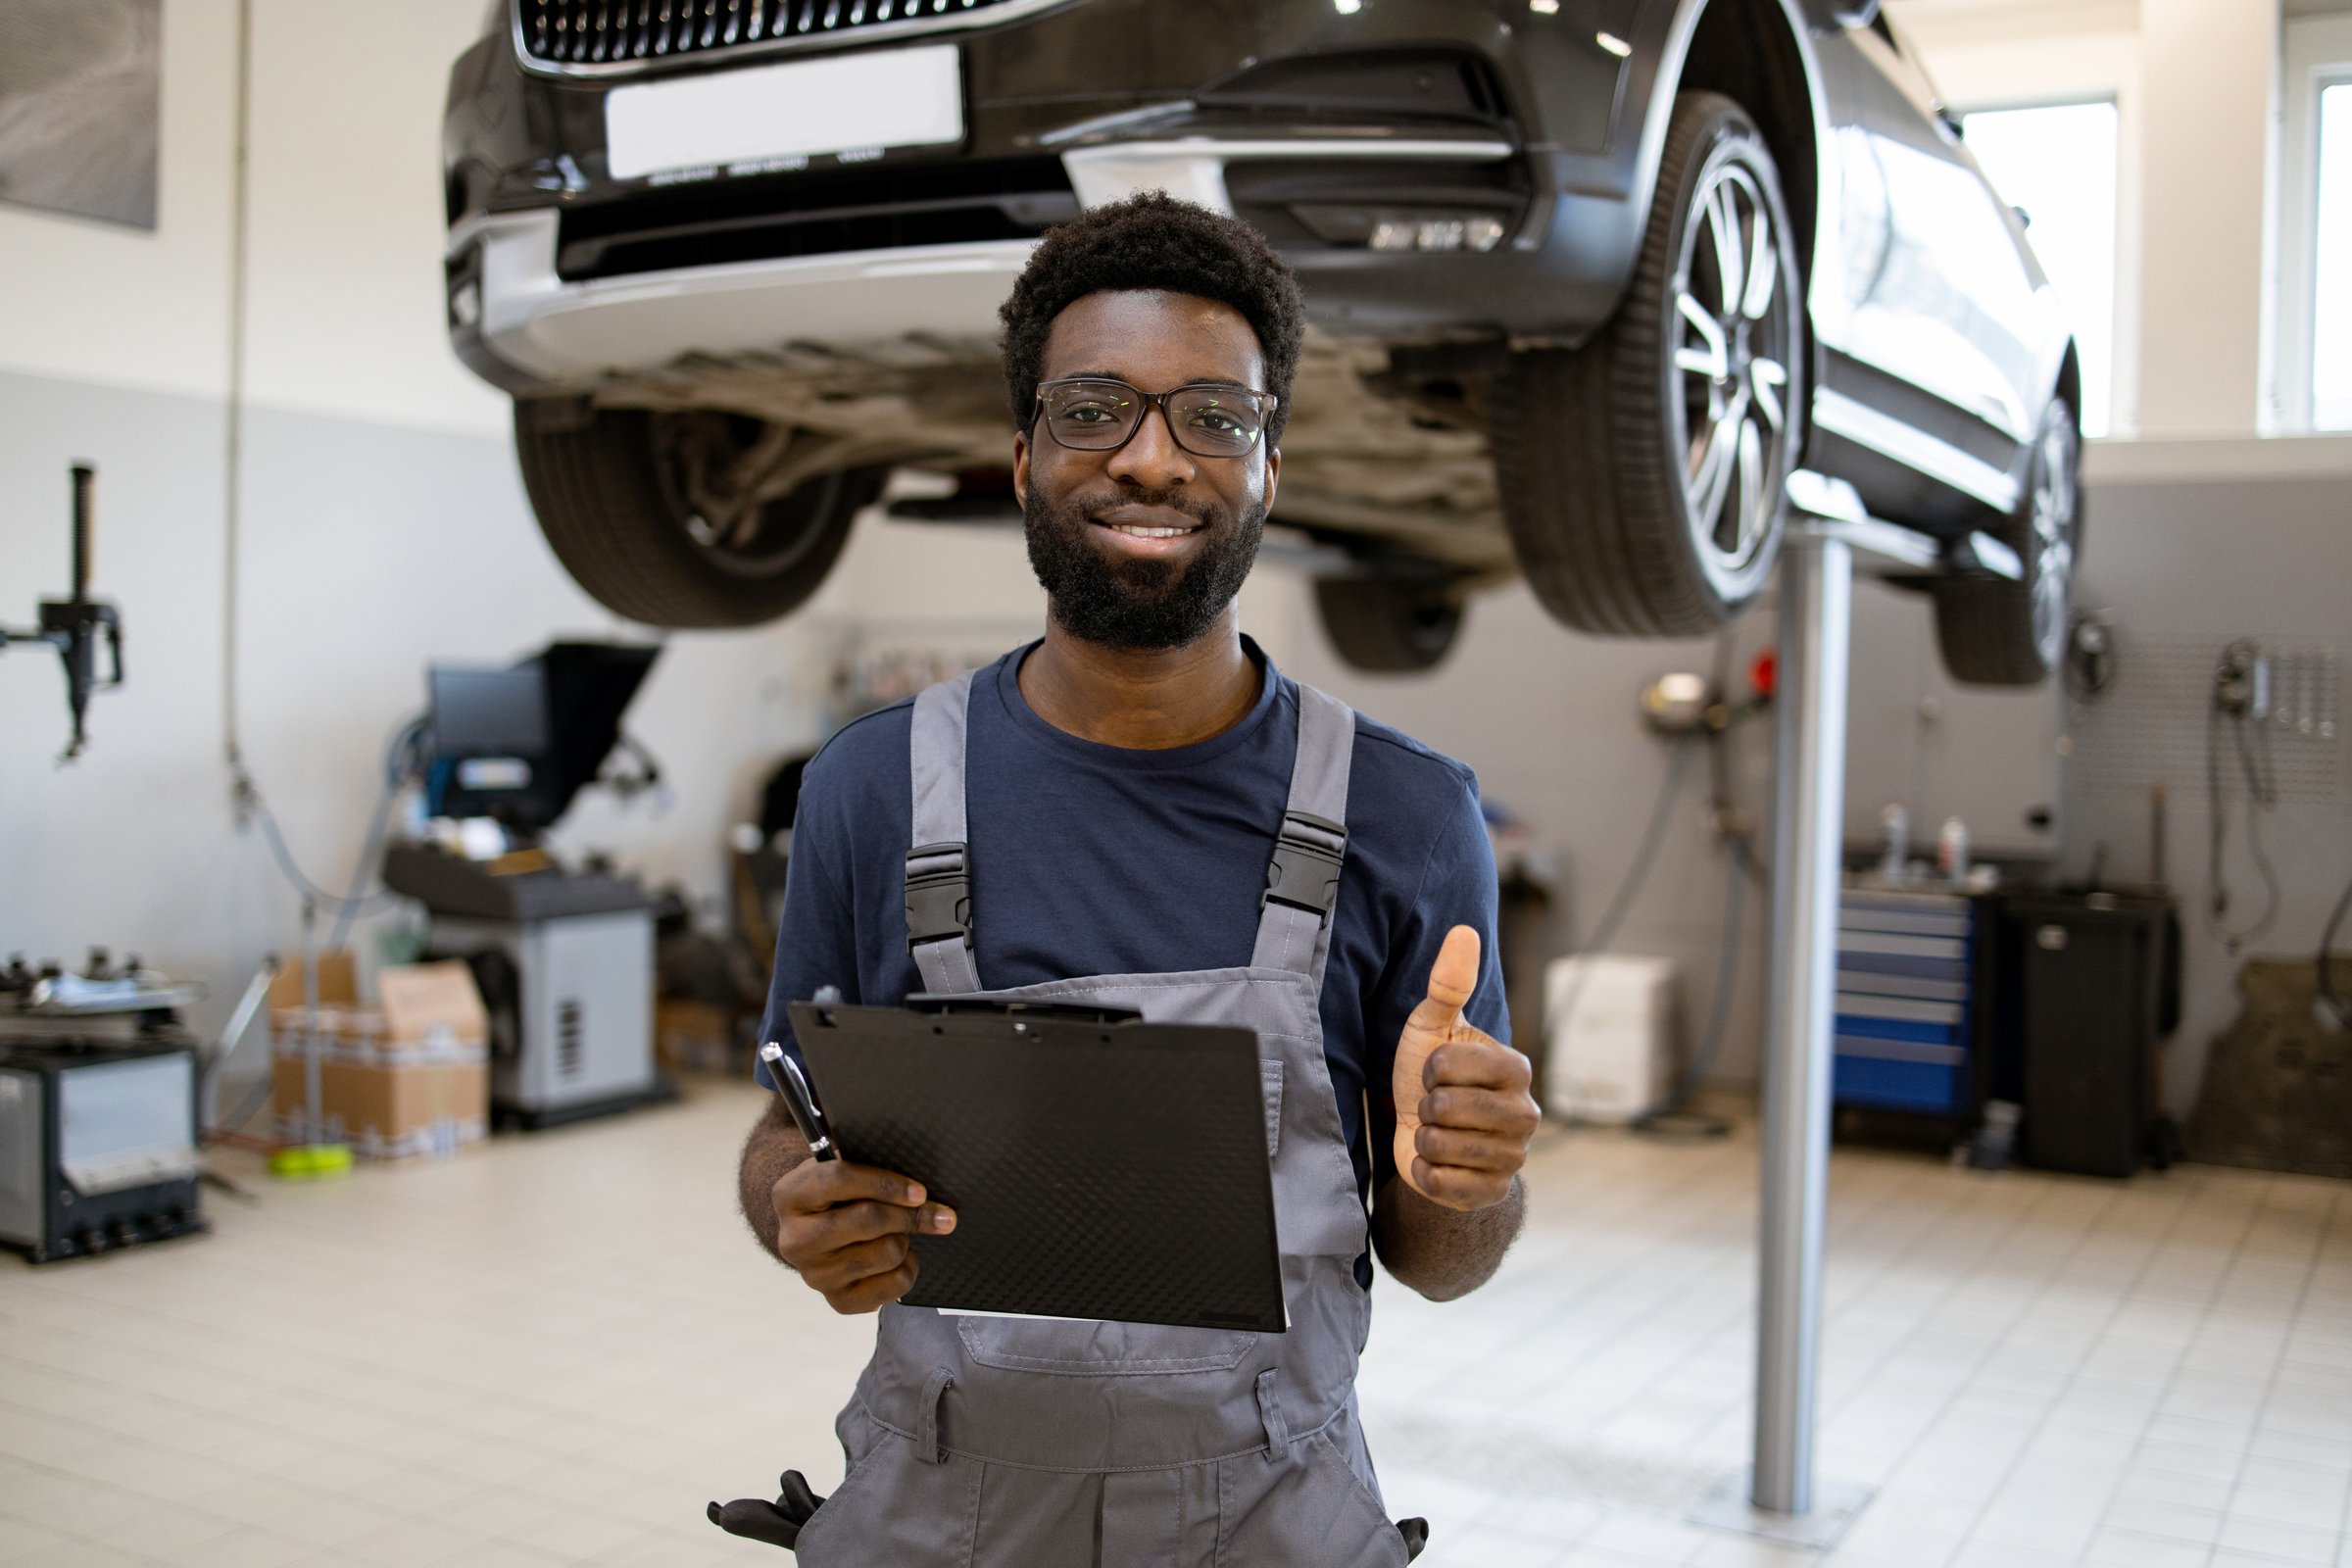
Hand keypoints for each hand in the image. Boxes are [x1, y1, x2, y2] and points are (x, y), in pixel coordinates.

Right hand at [771, 1159, 956, 1312]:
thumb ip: (864, 1162)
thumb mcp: (838, 1167)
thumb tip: (913, 1180)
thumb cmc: (835, 1195)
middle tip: (938, 1213)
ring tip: (900, 1232)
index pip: (839, 1179)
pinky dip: (908, 1267)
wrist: (814, 1235)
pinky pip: (895, 1284)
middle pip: (869, 1220)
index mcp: (789, 1196)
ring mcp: (815, 1275)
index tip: (920, 1191)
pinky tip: (898, 1258)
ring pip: (888, 1252)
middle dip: (911, 1215)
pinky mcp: (838, 1301)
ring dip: (906, 1239)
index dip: (885, 1183)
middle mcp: (795, 1240)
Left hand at [1391, 925, 1538, 1211]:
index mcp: (1518, 1069)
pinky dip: (1425, 1173)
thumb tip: (1464, 930)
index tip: (1437, 1070)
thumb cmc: (1429, 1072)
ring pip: (1441, 1146)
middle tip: (1436, 1105)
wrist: (1425, 1134)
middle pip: (1444, 1108)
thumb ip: (1449, 981)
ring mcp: (1514, 1158)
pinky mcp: (1493, 1193)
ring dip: (1423, 1138)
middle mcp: (1527, 1115)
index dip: (1429, 1067)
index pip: (1449, 1066)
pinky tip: (1437, 1162)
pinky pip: (1441, 1183)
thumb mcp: (1433, 1025)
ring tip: (1437, 1131)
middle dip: (1425, 1106)